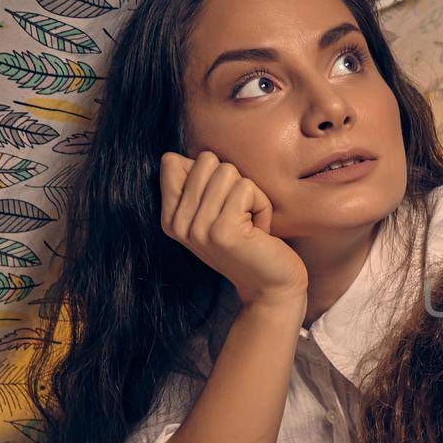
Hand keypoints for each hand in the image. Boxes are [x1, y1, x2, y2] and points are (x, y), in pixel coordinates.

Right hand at [160, 151, 306, 306]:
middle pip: (206, 161)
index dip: (208, 172)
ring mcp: (198, 228)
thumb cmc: (250, 244)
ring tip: (251, 225)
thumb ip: (198, 186)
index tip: (221, 204)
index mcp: (171, 217)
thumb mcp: (215, 214)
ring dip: (252, 196)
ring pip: (229, 172)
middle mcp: (178, 223)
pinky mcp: (222, 230)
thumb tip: (177, 155)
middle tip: (241, 215)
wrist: (271, 287)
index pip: (171, 162)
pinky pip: (247, 188)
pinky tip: (260, 232)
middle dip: (234, 182)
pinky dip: (262, 206)